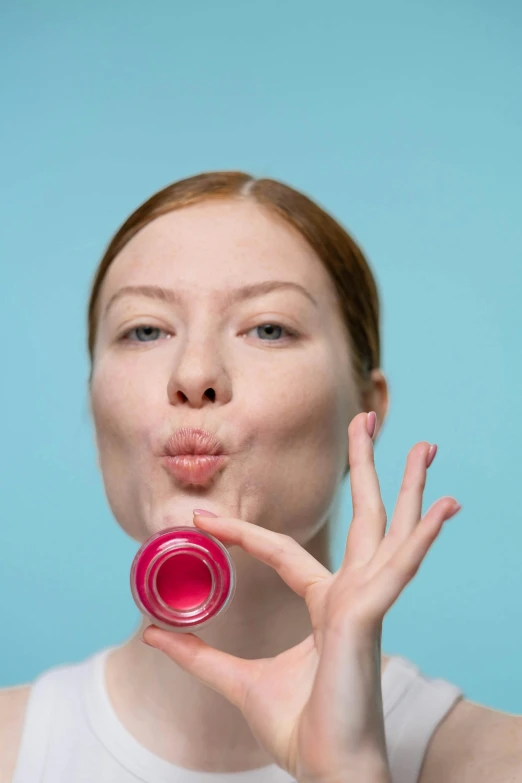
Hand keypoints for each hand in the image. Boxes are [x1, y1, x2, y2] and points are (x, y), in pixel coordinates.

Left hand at [142, 411, 461, 782]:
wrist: (326, 772)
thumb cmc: (297, 730)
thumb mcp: (233, 680)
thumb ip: (196, 654)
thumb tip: (150, 633)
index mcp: (324, 602)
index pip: (282, 550)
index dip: (239, 533)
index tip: (200, 519)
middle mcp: (351, 593)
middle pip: (363, 516)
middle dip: (367, 466)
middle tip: (370, 418)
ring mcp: (366, 601)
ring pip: (388, 529)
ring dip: (406, 484)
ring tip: (423, 443)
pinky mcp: (370, 616)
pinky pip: (399, 568)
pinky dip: (422, 536)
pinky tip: (443, 505)